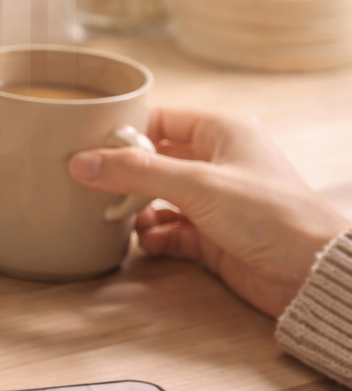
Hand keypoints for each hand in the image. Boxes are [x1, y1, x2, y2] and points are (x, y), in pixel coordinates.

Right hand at [68, 108, 347, 315]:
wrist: (310, 271)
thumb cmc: (270, 214)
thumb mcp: (196, 185)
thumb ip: (136, 172)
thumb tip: (81, 162)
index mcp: (222, 132)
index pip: (161, 120)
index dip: (125, 133)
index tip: (88, 148)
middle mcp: (218, 162)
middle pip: (154, 161)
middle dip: (124, 177)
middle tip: (92, 188)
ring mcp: (215, 201)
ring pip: (158, 198)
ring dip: (136, 211)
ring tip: (117, 220)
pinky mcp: (213, 236)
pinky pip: (171, 230)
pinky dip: (155, 236)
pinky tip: (148, 243)